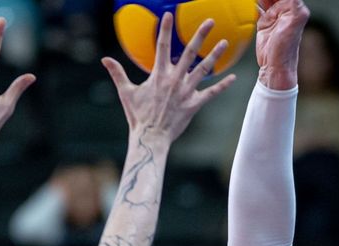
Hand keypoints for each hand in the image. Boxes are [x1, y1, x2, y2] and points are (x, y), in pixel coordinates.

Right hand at [102, 14, 235, 146]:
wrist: (150, 137)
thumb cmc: (137, 116)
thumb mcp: (126, 93)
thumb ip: (117, 74)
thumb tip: (104, 60)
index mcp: (158, 75)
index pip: (162, 47)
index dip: (165, 30)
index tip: (169, 15)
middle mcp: (174, 80)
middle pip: (190, 53)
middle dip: (200, 35)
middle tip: (210, 21)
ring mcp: (186, 92)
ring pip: (203, 70)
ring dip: (214, 55)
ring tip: (224, 42)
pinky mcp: (194, 104)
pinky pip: (211, 94)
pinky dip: (222, 86)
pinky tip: (233, 78)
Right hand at [256, 0, 309, 89]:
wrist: (274, 66)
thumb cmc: (286, 47)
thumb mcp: (293, 22)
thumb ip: (293, 3)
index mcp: (294, 6)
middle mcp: (284, 8)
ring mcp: (273, 15)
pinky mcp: (263, 22)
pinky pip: (256, 8)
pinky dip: (250, 4)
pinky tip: (244, 3)